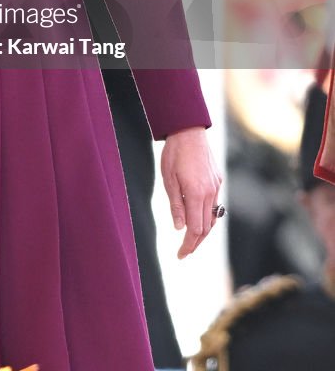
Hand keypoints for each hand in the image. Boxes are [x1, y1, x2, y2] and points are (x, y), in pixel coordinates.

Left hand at [160, 126, 221, 258]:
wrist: (188, 130)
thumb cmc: (174, 154)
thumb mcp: (169, 180)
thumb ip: (176, 205)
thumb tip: (180, 228)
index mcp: (197, 194)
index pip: (195, 229)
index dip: (188, 245)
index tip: (180, 255)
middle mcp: (210, 193)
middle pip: (206, 228)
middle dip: (195, 242)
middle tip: (184, 252)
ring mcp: (216, 187)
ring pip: (212, 217)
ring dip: (203, 230)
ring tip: (191, 239)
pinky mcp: (218, 180)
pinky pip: (214, 204)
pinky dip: (207, 215)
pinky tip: (198, 217)